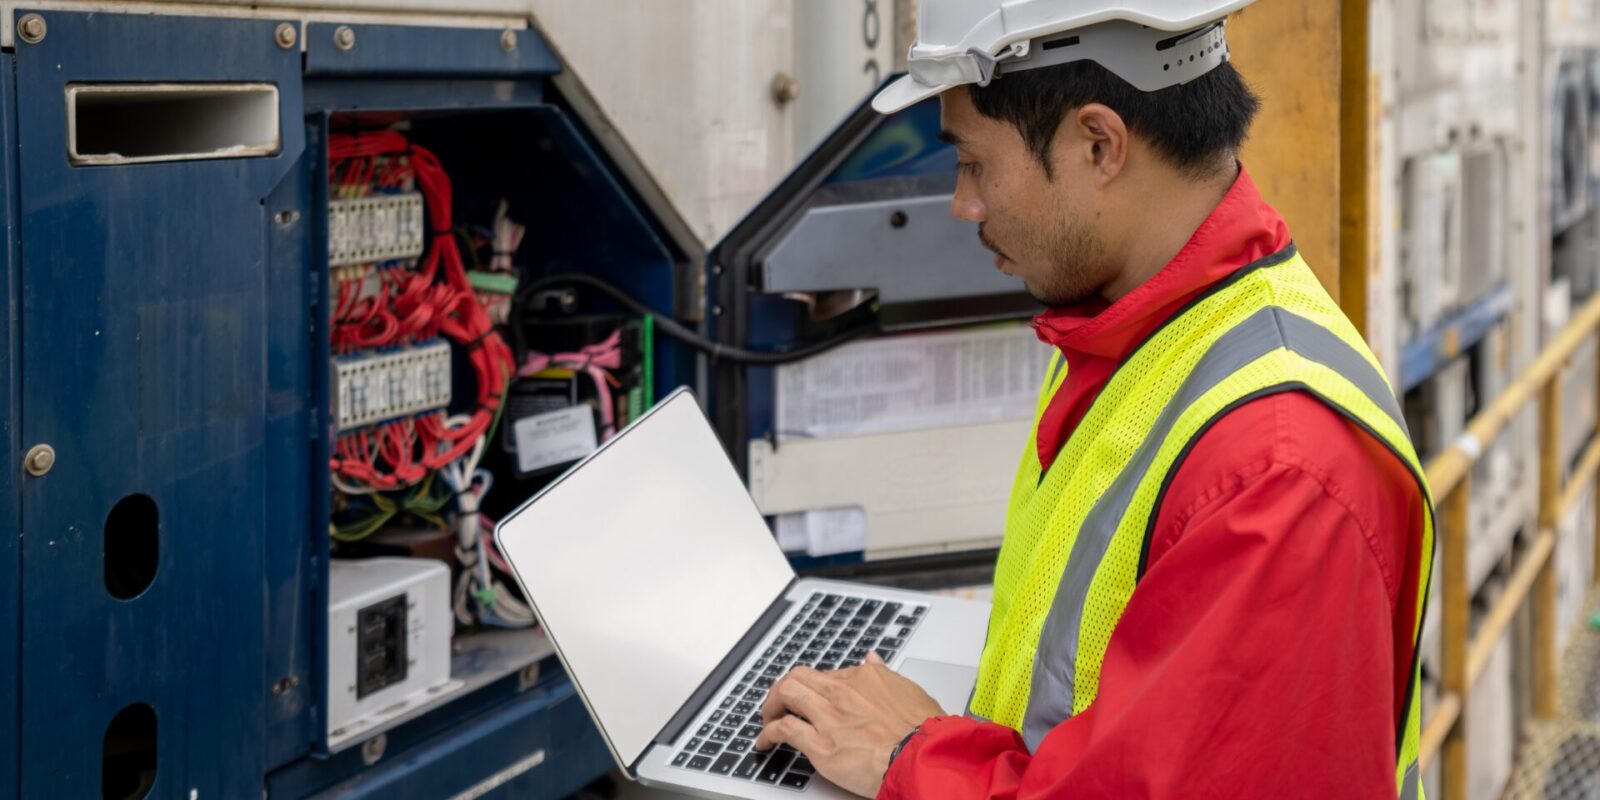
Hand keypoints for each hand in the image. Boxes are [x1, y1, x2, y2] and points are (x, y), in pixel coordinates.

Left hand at [755, 652, 944, 797]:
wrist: (921, 756)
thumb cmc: (923, 731)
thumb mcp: (910, 691)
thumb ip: (886, 674)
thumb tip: (874, 658)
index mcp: (864, 678)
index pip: (827, 675)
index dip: (816, 687)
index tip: (812, 697)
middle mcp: (842, 692)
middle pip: (798, 677)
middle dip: (784, 688)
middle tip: (780, 703)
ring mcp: (829, 716)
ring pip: (786, 694)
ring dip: (771, 705)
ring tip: (768, 718)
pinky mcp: (820, 744)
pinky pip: (784, 729)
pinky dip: (768, 733)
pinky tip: (765, 741)